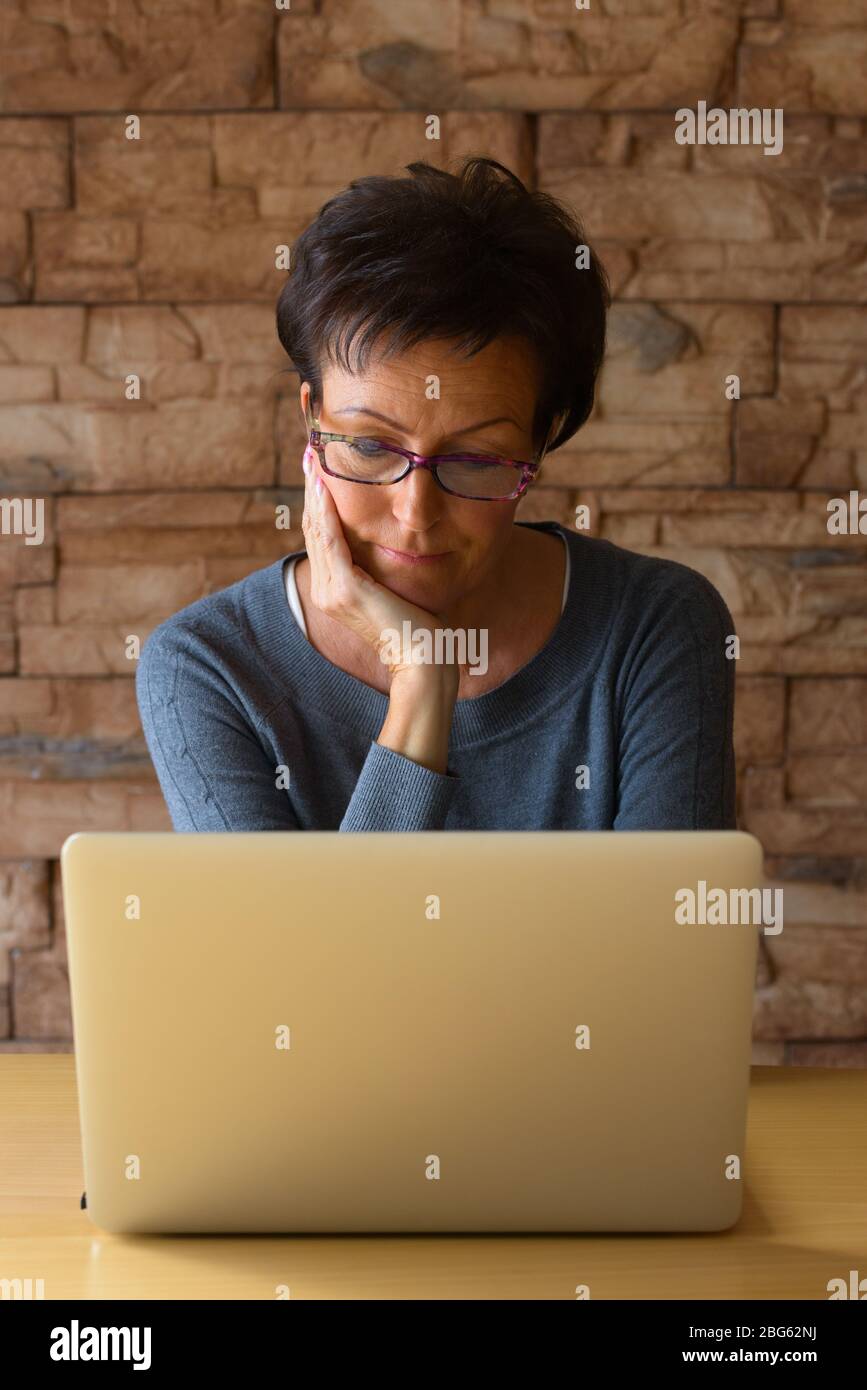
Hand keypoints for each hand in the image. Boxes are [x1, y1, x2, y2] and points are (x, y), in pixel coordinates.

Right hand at [300, 446, 459, 686]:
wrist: (424, 661)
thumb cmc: (422, 629)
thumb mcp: (399, 589)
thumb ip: (387, 568)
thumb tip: (398, 541)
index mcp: (335, 590)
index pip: (322, 536)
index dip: (318, 502)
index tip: (320, 468)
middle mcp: (325, 590)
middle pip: (313, 528)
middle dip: (312, 488)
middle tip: (312, 450)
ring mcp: (331, 591)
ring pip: (316, 529)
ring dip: (314, 491)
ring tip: (313, 457)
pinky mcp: (344, 590)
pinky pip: (330, 541)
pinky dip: (325, 511)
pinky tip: (324, 485)